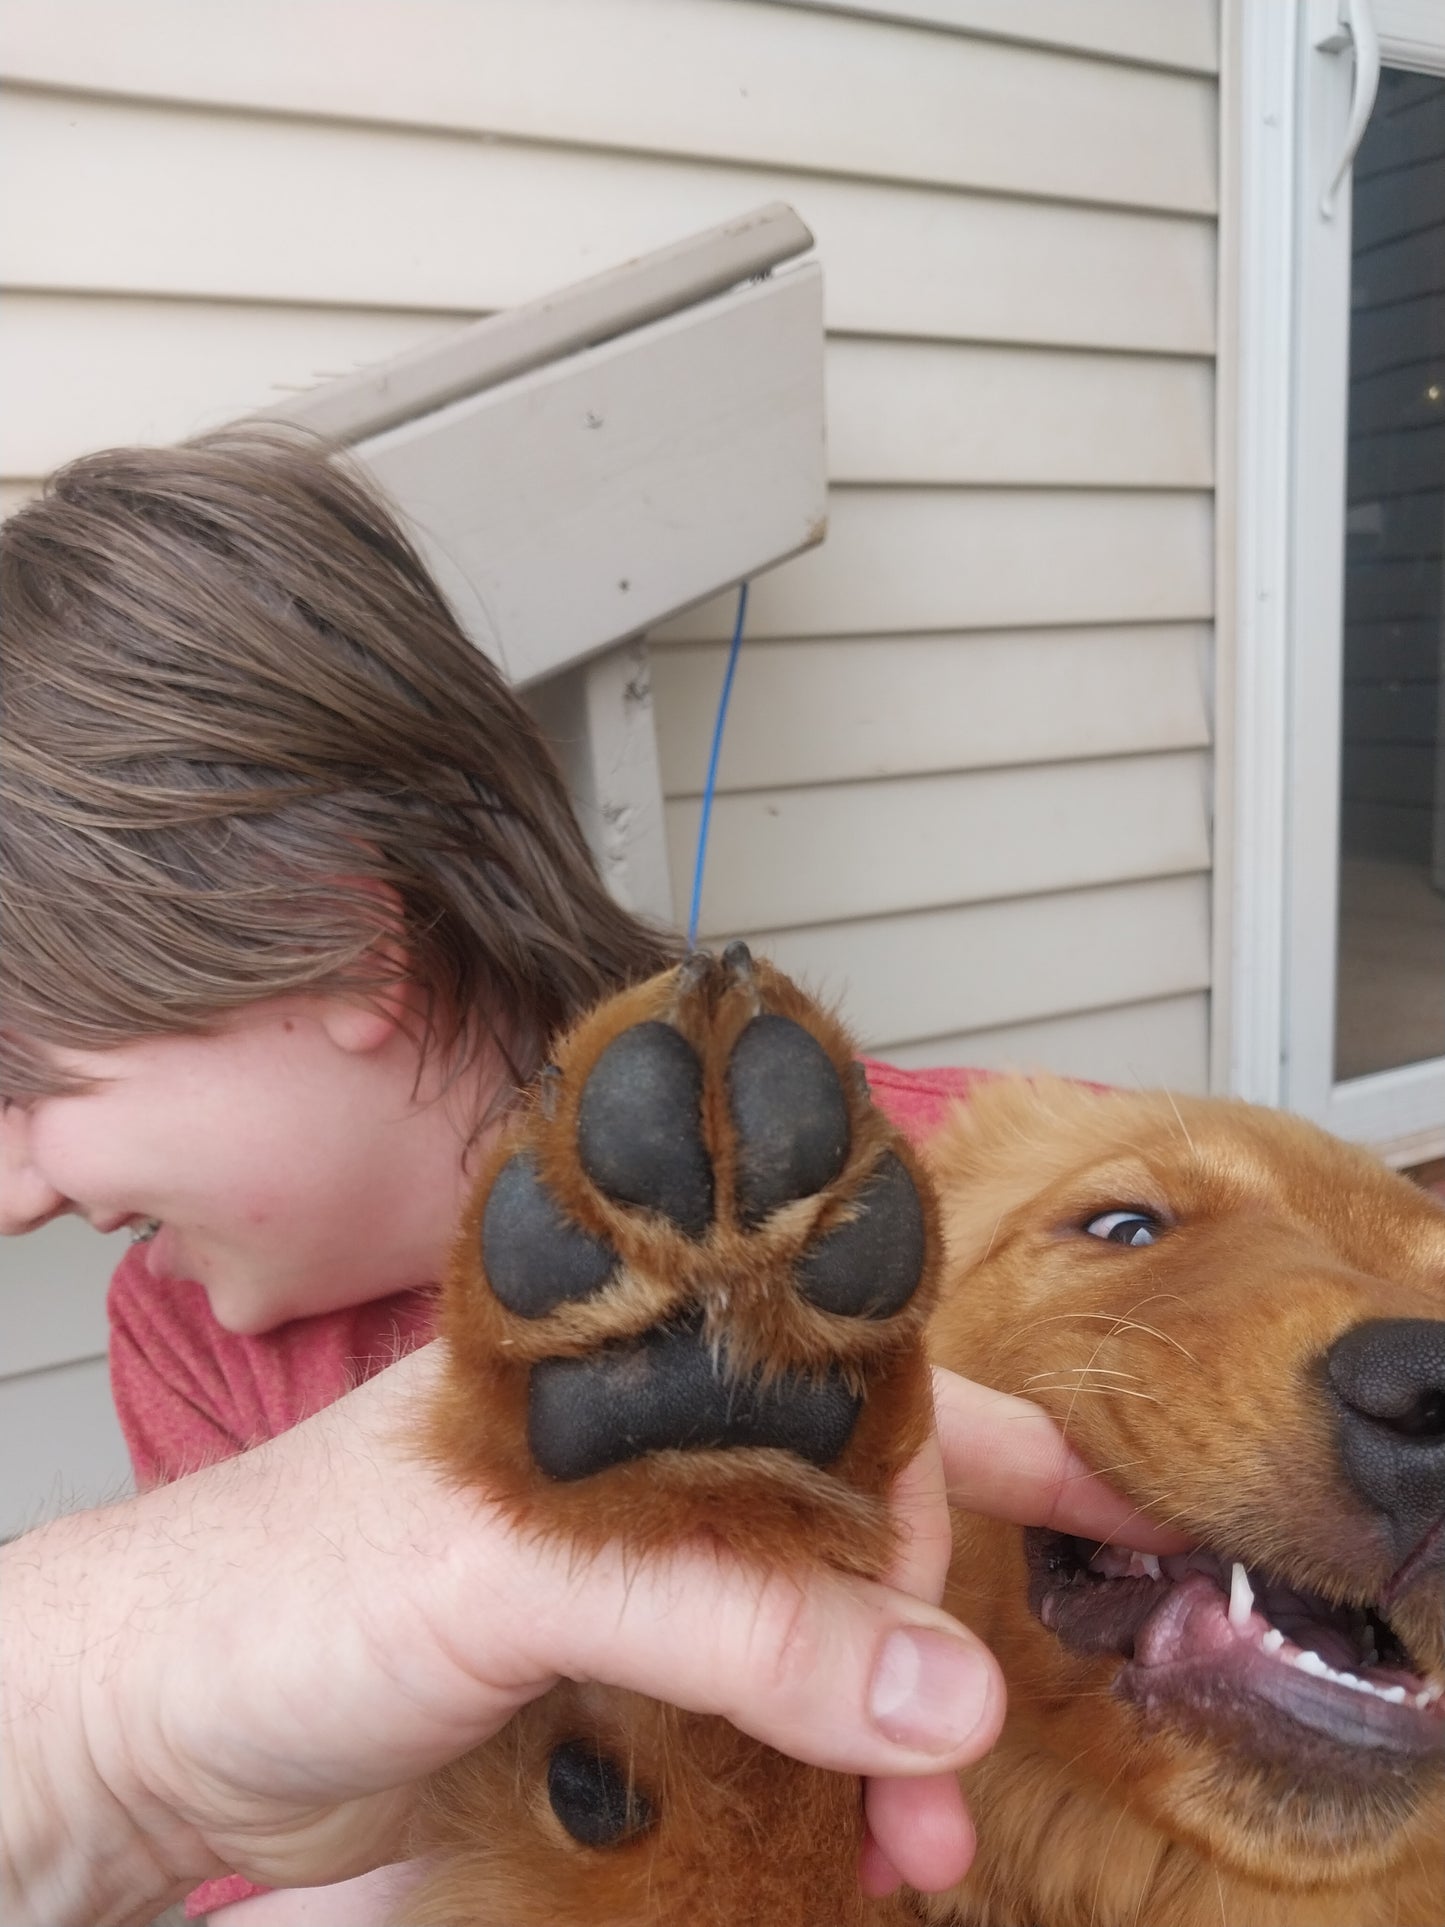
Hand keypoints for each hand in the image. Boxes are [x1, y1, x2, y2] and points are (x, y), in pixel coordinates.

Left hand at [2, 1348, 1183, 1925]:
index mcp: (633, 1371)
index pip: (845, 1374)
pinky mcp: (613, 1685)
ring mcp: (635, 1578)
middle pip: (859, 1518)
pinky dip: (823, 1787)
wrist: (151, 1728)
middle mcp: (649, 1459)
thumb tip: (940, 1684)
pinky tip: (850, 1844)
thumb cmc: (283, 1579)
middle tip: (968, 1741)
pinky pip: (761, 1727)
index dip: (985, 1434)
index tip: (1120, 1509)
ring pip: (823, 1639)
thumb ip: (727, 1613)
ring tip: (915, 1842)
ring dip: (891, 1736)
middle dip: (944, 1628)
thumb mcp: (511, 1573)